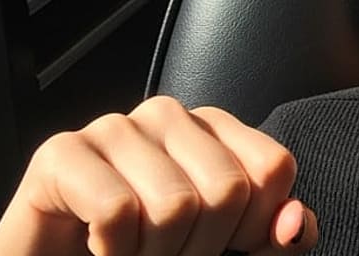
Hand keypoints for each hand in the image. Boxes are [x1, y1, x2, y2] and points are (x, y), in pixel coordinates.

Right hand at [0, 96, 315, 255]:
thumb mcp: (224, 253)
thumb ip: (270, 240)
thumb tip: (295, 223)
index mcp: (215, 130)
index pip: (274, 168)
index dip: (255, 228)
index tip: (221, 247)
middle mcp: (169, 116)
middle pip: (228, 189)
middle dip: (201, 248)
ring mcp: (115, 127)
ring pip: (174, 205)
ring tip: (131, 254)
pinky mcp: (62, 153)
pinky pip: (117, 212)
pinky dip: (114, 252)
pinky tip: (97, 248)